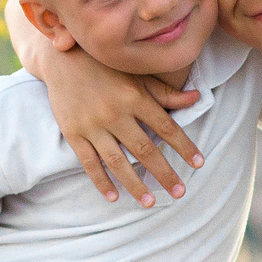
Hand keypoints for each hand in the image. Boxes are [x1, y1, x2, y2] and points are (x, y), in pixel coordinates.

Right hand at [33, 49, 202, 206]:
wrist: (63, 58)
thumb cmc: (107, 67)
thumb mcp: (137, 75)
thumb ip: (165, 92)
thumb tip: (197, 98)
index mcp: (134, 96)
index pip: (166, 126)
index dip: (184, 146)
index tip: (198, 164)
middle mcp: (115, 113)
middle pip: (145, 150)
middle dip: (164, 173)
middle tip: (180, 193)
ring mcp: (92, 125)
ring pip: (117, 162)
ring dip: (135, 185)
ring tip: (150, 202)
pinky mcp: (73, 133)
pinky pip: (89, 162)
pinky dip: (101, 181)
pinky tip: (113, 197)